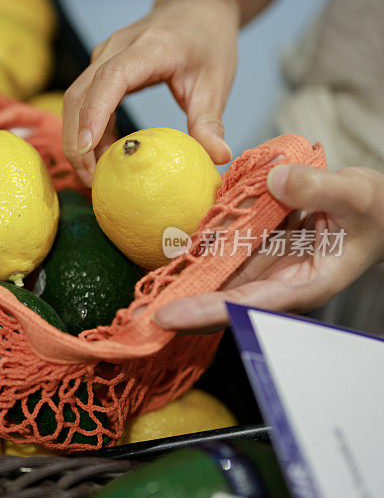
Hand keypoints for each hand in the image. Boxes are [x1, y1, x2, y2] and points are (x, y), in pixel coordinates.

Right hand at [62, 0, 241, 184]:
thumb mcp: (215, 81)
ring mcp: (103, 56)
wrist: (196, 8)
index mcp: (148, 48)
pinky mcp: (100, 67)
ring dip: (78, 138)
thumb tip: (219, 158)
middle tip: (90, 180)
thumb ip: (210, 121)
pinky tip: (101, 155)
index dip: (95, 113)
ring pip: (75, 99)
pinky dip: (87, 130)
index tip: (88, 148)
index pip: (110, 79)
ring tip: (93, 175)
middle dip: (77, 140)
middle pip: (79, 94)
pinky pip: (84, 100)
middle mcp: (116, 48)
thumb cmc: (207, 41)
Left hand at [154, 165, 383, 332]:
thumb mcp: (358, 194)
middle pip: (218, 300)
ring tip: (137, 296)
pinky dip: (193, 249)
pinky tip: (163, 247)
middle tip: (137, 315)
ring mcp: (261, 265)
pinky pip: (218, 249)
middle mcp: (274, 281)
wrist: (374, 209)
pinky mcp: (253, 246)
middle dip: (179, 309)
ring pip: (212, 278)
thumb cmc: (374, 211)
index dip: (207, 312)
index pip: (248, 306)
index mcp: (302, 284)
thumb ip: (320, 189)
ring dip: (178, 283)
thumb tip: (276, 180)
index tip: (169, 318)